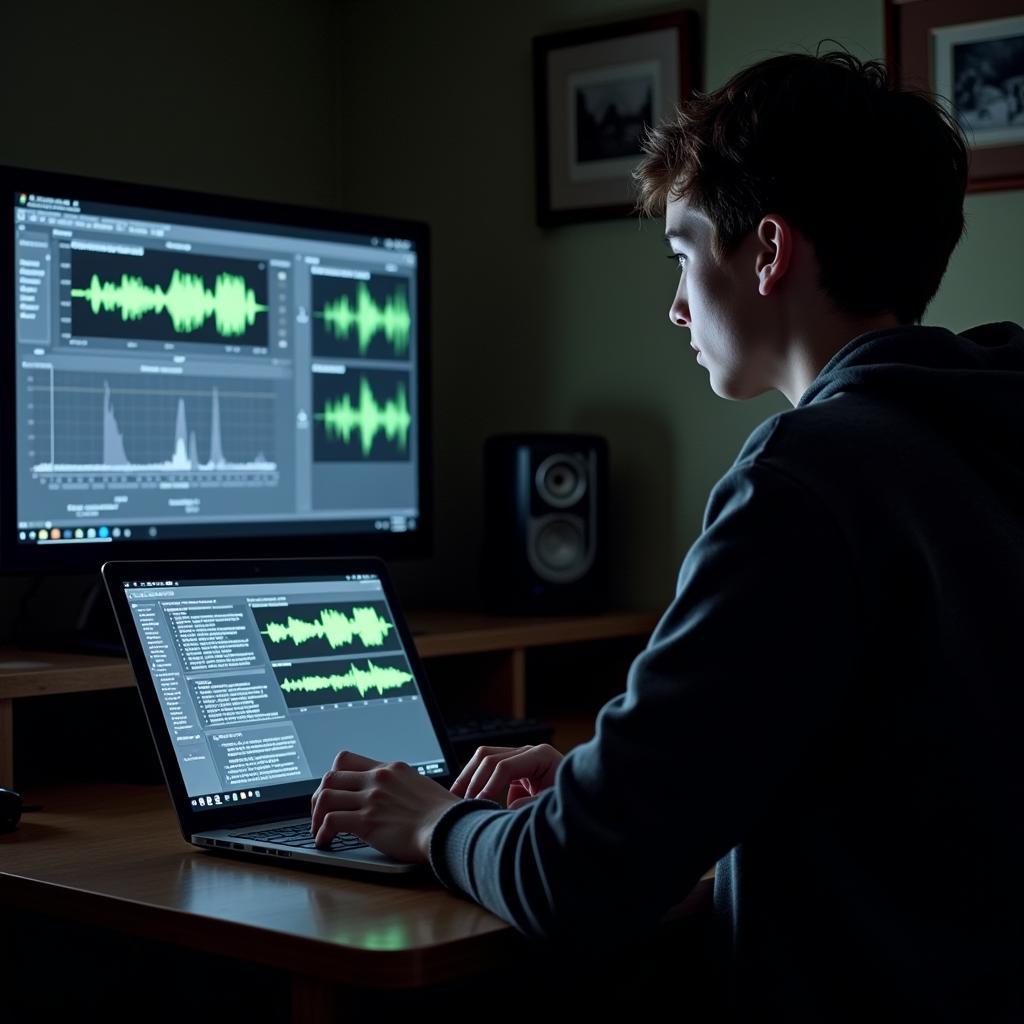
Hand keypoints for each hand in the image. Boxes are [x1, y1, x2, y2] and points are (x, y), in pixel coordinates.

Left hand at [310, 750, 460, 862]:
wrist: (450, 828)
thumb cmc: (443, 814)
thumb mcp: (419, 786)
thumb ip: (400, 786)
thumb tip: (391, 797)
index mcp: (390, 768)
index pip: (346, 759)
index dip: (333, 776)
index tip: (333, 792)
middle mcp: (378, 779)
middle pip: (331, 776)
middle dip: (319, 796)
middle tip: (319, 813)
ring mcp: (372, 798)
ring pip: (325, 796)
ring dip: (316, 814)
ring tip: (318, 829)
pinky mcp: (367, 821)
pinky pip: (330, 822)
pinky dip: (321, 832)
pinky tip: (325, 842)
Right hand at [450, 744, 562, 808]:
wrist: (582, 801)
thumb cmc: (571, 803)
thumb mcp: (554, 805)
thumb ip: (531, 806)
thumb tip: (507, 807)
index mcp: (541, 756)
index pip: (505, 766)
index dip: (489, 787)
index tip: (479, 807)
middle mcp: (528, 752)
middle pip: (489, 756)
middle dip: (474, 780)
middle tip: (464, 804)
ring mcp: (520, 758)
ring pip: (483, 758)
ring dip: (469, 777)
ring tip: (456, 797)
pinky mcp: (513, 769)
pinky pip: (488, 769)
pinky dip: (475, 781)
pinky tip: (466, 797)